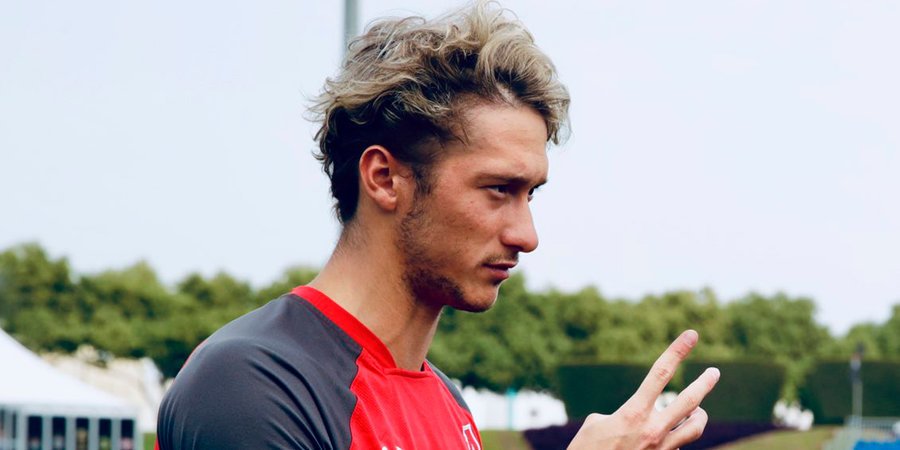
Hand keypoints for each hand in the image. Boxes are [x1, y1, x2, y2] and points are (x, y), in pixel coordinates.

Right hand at [567, 330, 719, 449]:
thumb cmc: (587, 449)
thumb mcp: (596, 424)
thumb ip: (622, 415)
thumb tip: (637, 418)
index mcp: (633, 413)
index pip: (660, 374)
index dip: (677, 351)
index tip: (691, 335)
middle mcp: (652, 430)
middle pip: (689, 401)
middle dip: (704, 383)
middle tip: (714, 372)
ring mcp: (661, 449)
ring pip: (695, 427)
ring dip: (699, 415)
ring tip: (698, 410)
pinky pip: (678, 446)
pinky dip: (676, 438)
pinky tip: (666, 438)